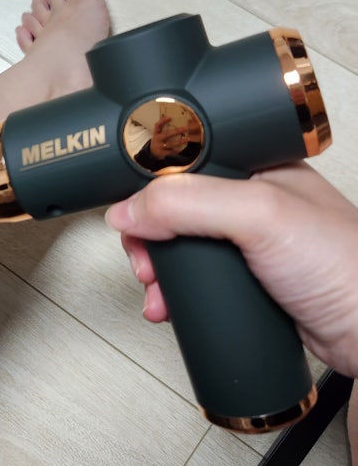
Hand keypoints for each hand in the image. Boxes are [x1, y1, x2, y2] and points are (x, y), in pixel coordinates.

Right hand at [106, 163, 357, 377]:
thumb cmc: (344, 265)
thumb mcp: (258, 215)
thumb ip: (188, 202)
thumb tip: (128, 209)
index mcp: (256, 167)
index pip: (184, 160)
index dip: (150, 185)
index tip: (132, 215)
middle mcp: (251, 201)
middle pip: (174, 206)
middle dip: (148, 236)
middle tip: (143, 258)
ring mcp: (249, 243)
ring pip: (182, 246)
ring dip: (157, 268)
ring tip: (155, 288)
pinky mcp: (249, 280)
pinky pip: (197, 279)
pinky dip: (175, 293)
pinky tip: (169, 304)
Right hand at [149, 116, 188, 158]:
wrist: (152, 153)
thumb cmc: (159, 140)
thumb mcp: (158, 134)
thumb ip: (164, 129)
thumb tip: (178, 122)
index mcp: (156, 133)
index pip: (158, 125)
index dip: (163, 121)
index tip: (170, 117)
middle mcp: (157, 139)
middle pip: (167, 134)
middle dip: (177, 131)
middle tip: (186, 128)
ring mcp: (159, 146)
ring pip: (171, 144)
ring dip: (180, 141)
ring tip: (188, 139)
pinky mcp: (162, 153)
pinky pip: (171, 151)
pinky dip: (177, 150)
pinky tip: (182, 148)